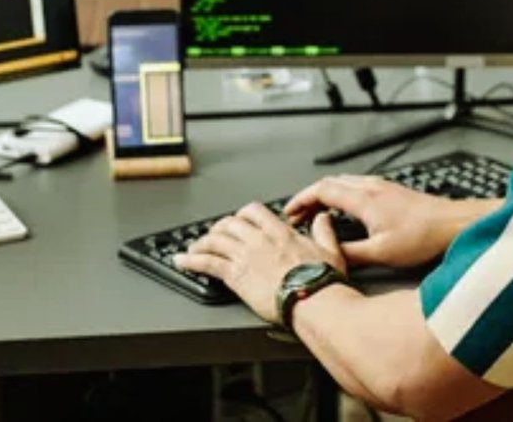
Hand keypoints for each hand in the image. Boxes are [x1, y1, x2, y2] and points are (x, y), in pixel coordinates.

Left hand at [174, 202, 345, 323]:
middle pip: (229, 223)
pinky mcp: (235, 275)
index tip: (238, 221)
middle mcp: (259, 240)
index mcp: (280, 232)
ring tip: (193, 248)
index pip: (253, 211)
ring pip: (214, 240)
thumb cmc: (322, 282)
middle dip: (218, 228)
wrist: (312, 301)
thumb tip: (323, 219)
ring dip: (201, 243)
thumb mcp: (331, 251)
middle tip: (214, 235)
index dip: (242, 215)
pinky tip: (181, 262)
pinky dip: (191, 261)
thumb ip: (324, 231)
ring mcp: (245, 256)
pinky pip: (206, 262)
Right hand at [284, 176, 491, 268]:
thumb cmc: (425, 236)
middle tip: (299, 214)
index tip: (289, 211)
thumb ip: (351, 254)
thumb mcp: (381, 253)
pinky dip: (342, 195)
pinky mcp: (393, 191)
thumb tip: (331, 257)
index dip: (301, 200)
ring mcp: (383, 187)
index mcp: (363, 199)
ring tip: (318, 212)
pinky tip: (348, 211)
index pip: (321, 190)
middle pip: (330, 183)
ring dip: (326, 195)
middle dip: (310, 197)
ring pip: (344, 182)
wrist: (454, 224)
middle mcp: (371, 188)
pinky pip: (358, 186)